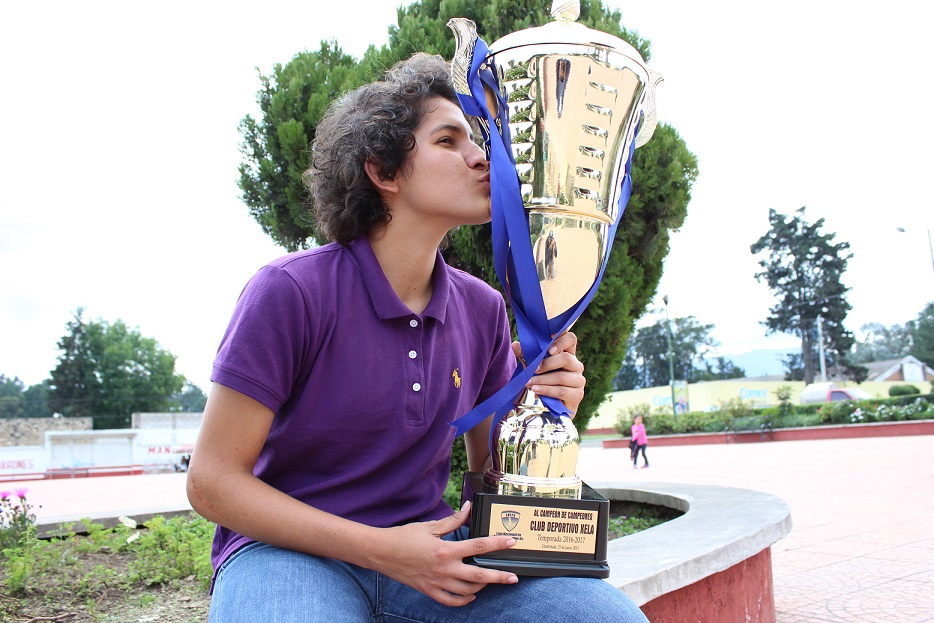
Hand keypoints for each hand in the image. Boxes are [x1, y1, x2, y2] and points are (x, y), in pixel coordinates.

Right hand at [373, 502, 518, 605]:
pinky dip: (463, 600)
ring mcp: (436, 582)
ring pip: (466, 591)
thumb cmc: (404, 537)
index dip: (497, 544)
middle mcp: (443, 569)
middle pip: (478, 576)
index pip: (477, 547)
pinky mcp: (429, 591)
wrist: (381, 553)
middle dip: (499, 576)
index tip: (511, 543)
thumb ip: (452, 521)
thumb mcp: (429, 526)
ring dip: (482, 587)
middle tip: (514, 577)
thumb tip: (468, 509)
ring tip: (490, 581)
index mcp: (445, 550)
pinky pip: (450, 601)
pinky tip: (470, 595)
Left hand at [512, 331, 585, 414]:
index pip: (571, 339)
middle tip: (534, 369)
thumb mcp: (533, 368)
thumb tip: (515, 344)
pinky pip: (562, 390)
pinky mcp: (577, 394)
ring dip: (543, 379)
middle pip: (566, 358)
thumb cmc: (542, 382)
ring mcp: (578, 380)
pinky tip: (536, 390)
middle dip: (547, 363)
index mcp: (567, 354)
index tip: (548, 349)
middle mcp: (576, 365)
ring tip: (529, 383)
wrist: (548, 407)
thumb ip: (526, 356)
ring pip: (561, 376)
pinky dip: (547, 390)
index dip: (561, 341)